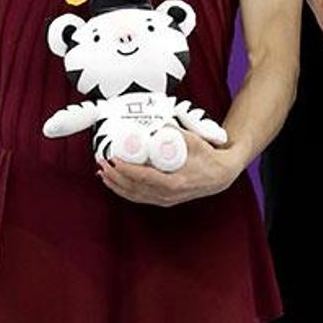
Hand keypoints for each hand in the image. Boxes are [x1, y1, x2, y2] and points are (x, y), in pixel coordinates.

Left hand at [97, 134, 241, 206]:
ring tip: (102, 173)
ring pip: (134, 195)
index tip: (114, 159)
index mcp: (174, 182)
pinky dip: (125, 191)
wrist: (220, 175)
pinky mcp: (163, 200)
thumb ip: (176, 132)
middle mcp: (167, 195)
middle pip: (134, 189)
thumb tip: (159, 123)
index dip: (126, 169)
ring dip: (116, 185)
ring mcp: (165, 200)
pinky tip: (115, 184)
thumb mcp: (193, 141)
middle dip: (115, 176)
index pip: (144, 177)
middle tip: (102, 163)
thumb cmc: (208, 158)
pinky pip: (140, 197)